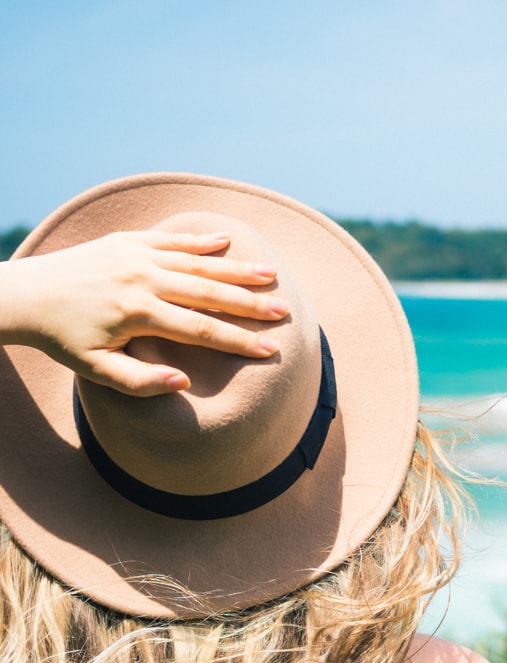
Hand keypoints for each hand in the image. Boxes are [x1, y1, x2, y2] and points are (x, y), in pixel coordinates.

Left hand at [0, 231, 288, 395]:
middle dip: (250, 303)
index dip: (239, 341)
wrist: (25, 296)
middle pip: (209, 293)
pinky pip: (171, 241)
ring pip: (197, 263)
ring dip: (236, 270)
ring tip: (270, 276)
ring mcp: (136, 255)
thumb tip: (185, 380)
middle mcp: (142, 279)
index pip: (202, 330)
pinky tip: (226, 243)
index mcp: (138, 313)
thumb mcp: (97, 371)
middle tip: (284, 311)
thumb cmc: (63, 340)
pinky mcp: (127, 241)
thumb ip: (141, 381)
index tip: (271, 350)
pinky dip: (200, 242)